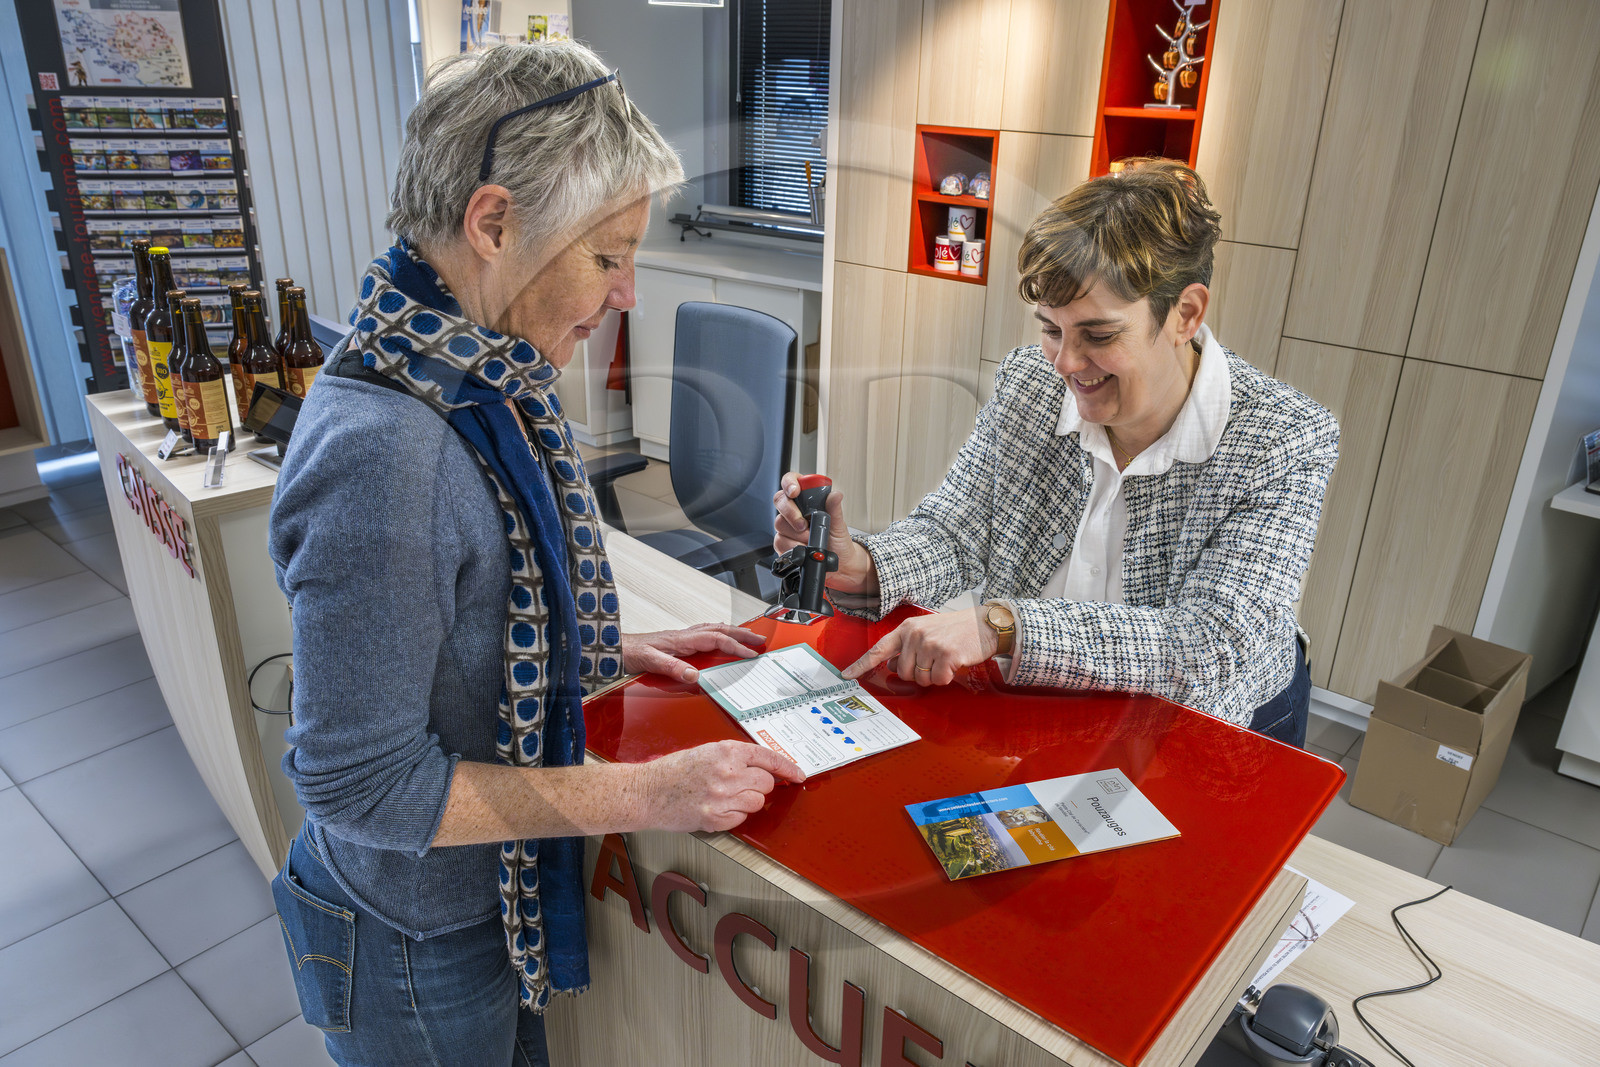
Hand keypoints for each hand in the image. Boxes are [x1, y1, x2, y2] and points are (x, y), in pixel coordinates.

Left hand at [621, 623, 765, 682]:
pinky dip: (719, 634)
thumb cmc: (630, 653)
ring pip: (714, 629)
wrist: (614, 647)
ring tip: (747, 636)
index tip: (750, 654)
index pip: (716, 640)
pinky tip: (720, 639)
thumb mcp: (650, 662)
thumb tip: (694, 674)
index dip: (735, 646)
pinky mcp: (677, 641)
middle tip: (760, 639)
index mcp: (682, 640)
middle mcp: (684, 636)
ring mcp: (681, 637)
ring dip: (733, 632)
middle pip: (720, 630)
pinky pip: (705, 633)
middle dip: (742, 634)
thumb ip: (672, 667)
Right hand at [632, 740, 804, 832]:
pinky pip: (741, 819)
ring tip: (724, 797)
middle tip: (740, 786)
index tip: (798, 774)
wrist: (647, 792)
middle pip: (766, 783)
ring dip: (746, 801)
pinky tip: (715, 807)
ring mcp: (722, 797)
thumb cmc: (672, 771)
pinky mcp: (715, 818)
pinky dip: (733, 816)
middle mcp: (727, 772)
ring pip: (756, 802)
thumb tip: (761, 768)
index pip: (768, 758)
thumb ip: (734, 758)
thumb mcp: (705, 752)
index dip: (787, 768)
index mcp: (725, 751)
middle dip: (758, 786)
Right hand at [772, 472, 877, 593]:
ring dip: (795, 535)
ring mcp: (788, 527)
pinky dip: (792, 547)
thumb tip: (835, 495)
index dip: (790, 483)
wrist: (839, 565)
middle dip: (791, 513)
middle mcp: (795, 511)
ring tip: (811, 541)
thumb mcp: (839, 525)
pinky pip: (779, 542)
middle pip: (780, 501)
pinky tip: (804, 549)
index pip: (792, 482)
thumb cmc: (839, 543)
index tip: (795, 492)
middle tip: (804, 525)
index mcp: (808, 500)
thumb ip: (835, 510)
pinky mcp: (783, 543)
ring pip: (779, 524)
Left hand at [842, 606, 997, 685]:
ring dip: (934, 676)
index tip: (847, 674)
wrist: (985, 624)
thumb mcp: (927, 631)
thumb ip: (908, 646)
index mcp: (907, 628)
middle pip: (904, 672)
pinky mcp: (945, 655)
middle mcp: (915, 634)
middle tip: (934, 660)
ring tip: (945, 659)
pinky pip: (938, 680)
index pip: (879, 649)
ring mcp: (930, 644)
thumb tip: (894, 666)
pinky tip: (954, 662)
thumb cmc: (957, 629)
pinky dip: (946, 677)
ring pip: (921, 679)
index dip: (861, 663)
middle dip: (919, 673)